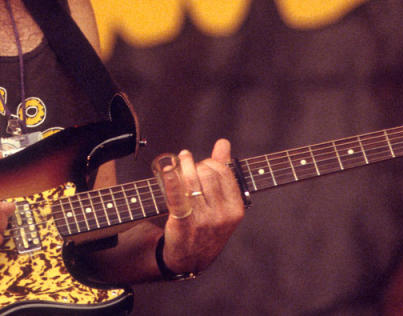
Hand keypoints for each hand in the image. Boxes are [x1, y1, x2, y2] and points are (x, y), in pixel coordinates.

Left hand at [160, 139, 244, 273]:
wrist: (190, 258)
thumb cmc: (207, 225)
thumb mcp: (222, 203)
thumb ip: (224, 171)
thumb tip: (223, 144)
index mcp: (235, 208)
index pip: (223, 172)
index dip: (210, 163)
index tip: (201, 166)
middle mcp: (222, 215)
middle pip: (207, 174)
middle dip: (196, 166)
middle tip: (188, 168)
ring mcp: (203, 220)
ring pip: (191, 181)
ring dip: (182, 166)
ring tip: (178, 161)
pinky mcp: (183, 224)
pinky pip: (178, 197)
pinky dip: (171, 180)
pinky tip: (166, 169)